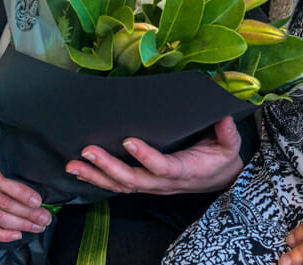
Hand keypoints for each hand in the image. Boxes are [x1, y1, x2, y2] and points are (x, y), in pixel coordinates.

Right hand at [0, 146, 52, 242]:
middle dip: (27, 213)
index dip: (21, 192)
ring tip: (36, 227)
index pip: (2, 180)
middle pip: (2, 203)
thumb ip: (6, 161)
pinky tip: (16, 234)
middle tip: (45, 218)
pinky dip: (0, 235)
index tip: (38, 200)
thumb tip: (35, 174)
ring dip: (19, 225)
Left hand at [65, 116, 243, 195]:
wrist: (219, 178)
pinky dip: (97, 179)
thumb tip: (223, 117)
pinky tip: (79, 171)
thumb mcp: (230, 145)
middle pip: (132, 180)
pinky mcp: (144, 183)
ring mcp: (151, 185)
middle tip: (86, 152)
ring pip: (120, 185)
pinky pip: (118, 185)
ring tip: (72, 165)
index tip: (128, 141)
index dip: (146, 157)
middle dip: (107, 167)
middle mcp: (163, 182)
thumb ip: (227, 133)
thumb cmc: (221, 157)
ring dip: (95, 176)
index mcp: (184, 170)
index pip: (162, 167)